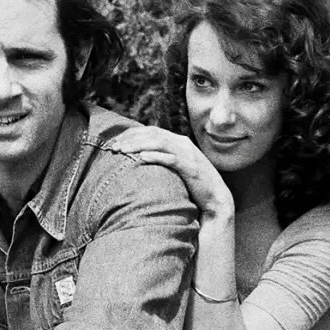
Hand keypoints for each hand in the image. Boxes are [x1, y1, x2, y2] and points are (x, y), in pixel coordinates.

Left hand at [109, 126, 232, 217]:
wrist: (215, 198)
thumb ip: (161, 158)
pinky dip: (156, 156)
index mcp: (178, 141)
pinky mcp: (191, 168)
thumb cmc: (191, 184)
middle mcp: (183, 144)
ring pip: (160, 143)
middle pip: (152, 134)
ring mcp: (188, 154)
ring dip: (139, 145)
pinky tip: (142, 157)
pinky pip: (171, 159)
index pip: (151, 131)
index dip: (131, 134)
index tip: (116, 142)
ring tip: (123, 151)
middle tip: (114, 147)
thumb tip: (138, 157)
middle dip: (131, 139)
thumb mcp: (175, 167)